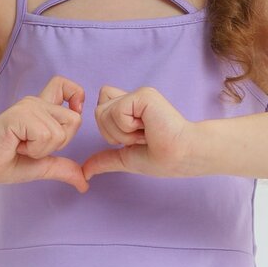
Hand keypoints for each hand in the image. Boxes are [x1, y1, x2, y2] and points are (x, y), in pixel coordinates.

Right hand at [0, 76, 89, 191]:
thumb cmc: (3, 162)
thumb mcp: (41, 166)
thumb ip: (63, 168)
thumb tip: (84, 184)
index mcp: (41, 110)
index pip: (65, 86)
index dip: (75, 96)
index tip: (67, 115)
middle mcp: (36, 103)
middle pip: (74, 119)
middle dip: (59, 143)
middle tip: (33, 146)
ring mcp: (27, 107)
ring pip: (60, 132)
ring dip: (42, 149)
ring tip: (21, 146)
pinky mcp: (19, 114)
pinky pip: (45, 135)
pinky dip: (34, 149)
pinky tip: (16, 145)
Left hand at [80, 85, 198, 181]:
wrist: (182, 157)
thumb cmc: (163, 158)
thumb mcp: (126, 159)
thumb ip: (106, 160)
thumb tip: (85, 172)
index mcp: (130, 110)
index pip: (101, 108)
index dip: (109, 129)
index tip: (133, 140)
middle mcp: (133, 98)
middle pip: (98, 110)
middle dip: (112, 132)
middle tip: (138, 138)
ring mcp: (139, 95)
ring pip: (102, 111)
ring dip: (121, 132)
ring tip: (144, 134)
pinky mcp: (144, 95)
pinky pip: (116, 111)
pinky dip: (127, 127)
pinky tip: (147, 129)